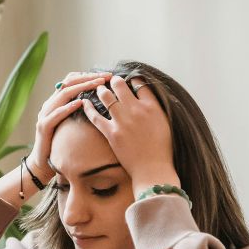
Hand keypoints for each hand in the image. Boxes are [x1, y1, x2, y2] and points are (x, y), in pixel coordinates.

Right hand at [27, 71, 111, 182]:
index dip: (88, 75)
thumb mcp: (73, 123)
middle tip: (105, 77)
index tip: (106, 76)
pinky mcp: (43, 127)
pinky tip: (80, 104)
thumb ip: (82, 111)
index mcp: (57, 102)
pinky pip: (56, 114)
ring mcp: (45, 114)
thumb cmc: (61, 143)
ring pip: (63, 94)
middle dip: (88, 78)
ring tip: (97, 85)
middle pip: (68, 83)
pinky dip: (68, 107)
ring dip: (81, 88)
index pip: (71, 80)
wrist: (43, 163)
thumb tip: (104, 102)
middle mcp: (49, 104)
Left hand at [81, 74, 177, 192]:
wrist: (153, 169)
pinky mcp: (111, 132)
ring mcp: (122, 121)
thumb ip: (155, 109)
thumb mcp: (165, 124)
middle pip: (120, 85)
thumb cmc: (162, 149)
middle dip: (114, 81)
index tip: (129, 80)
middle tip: (110, 81)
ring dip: (101, 90)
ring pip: (106, 96)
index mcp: (152, 107)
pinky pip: (95, 116)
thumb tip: (147, 98)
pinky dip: (88, 107)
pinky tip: (84, 102)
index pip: (140, 84)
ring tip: (99, 88)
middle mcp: (136, 110)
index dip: (133, 80)